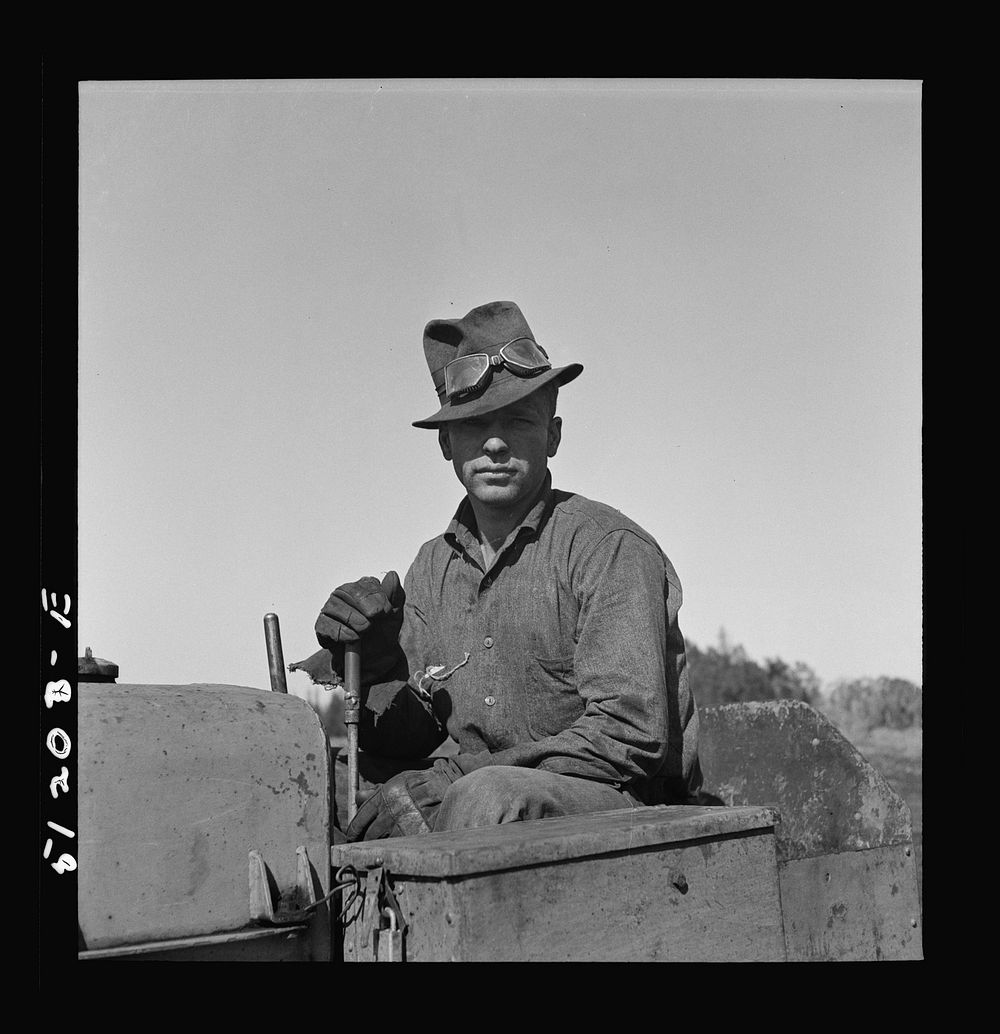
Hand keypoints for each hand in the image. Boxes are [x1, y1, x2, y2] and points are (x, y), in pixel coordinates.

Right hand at [314, 571, 403, 680]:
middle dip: (365, 607)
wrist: (374, 656)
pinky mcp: (321, 625)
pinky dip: (341, 633)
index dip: (379, 598)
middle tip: (374, 622)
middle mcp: (343, 592)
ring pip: (335, 606)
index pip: (367, 584)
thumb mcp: (395, 614)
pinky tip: (353, 638)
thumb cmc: (383, 630)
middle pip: (349, 591)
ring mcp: (330, 608)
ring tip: (364, 631)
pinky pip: (326, 624)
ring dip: (354, 620)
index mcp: (362, 586)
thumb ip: (395, 594)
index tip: (387, 613)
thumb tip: (392, 575)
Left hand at [345, 759, 466, 840]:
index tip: (352, 835)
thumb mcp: (400, 781)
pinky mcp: (414, 837)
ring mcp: (403, 825)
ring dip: (381, 844)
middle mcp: (391, 811)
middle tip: (365, 842)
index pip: (359, 818)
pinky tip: (400, 843)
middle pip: (368, 834)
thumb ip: (377, 791)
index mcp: (384, 795)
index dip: (353, 830)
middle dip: (365, 840)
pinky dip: (395, 847)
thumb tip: (357, 797)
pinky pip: (397, 847)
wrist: (450, 789)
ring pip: (382, 843)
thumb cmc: (423, 783)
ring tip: (387, 841)